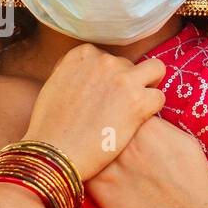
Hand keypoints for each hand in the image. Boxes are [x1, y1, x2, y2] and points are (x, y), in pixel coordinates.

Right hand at [21, 44, 166, 179]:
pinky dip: (152, 110)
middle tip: (115, 108)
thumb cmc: (49, 127)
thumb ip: (73, 74)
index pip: (104, 56)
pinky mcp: (137, 102)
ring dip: (148, 86)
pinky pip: (159, 97)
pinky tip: (138, 123)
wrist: (53, 153)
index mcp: (81, 55)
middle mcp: (103, 61)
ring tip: (137, 108)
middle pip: (127, 65)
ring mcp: (123, 79)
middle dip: (124, 84)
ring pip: (155, 71)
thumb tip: (86, 79)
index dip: (104, 76)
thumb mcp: (53, 86)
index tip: (98, 94)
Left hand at [87, 115, 207, 207]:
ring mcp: (108, 164)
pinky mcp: (99, 188)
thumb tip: (145, 120)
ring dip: (89, 148)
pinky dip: (85, 169)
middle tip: (106, 139)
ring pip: (87, 146)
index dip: (118, 114)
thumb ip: (158, 126)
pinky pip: (83, 170)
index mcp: (144, 125)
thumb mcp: (184, 141)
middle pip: (100, 123)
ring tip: (94, 154)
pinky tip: (93, 173)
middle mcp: (123, 140)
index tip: (119, 123)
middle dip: (101, 130)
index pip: (119, 106)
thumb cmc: (194, 183)